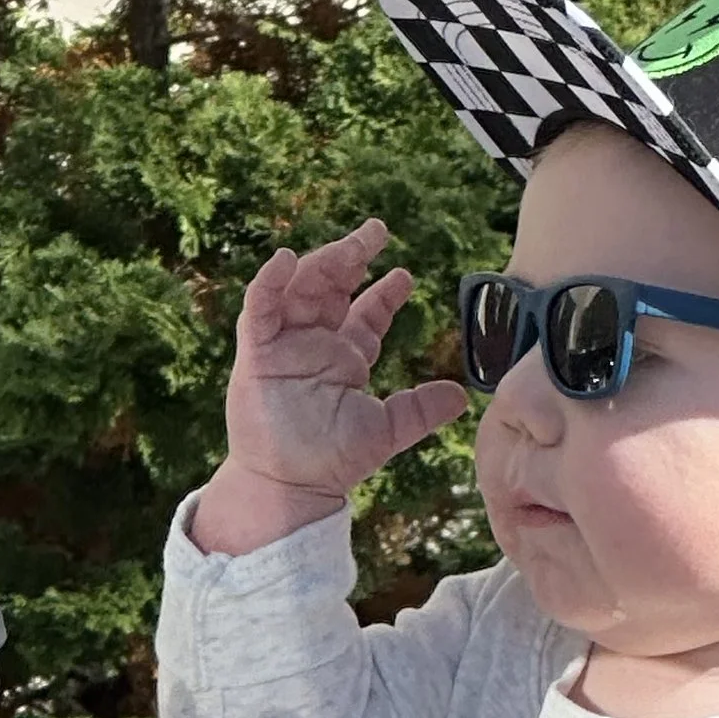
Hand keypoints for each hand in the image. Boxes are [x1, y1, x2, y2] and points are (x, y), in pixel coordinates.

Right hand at [195, 220, 467, 555]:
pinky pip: (259, 310)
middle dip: (353, 257)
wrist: (291, 486)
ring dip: (323, 263)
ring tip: (349, 245)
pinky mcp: (257, 354)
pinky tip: (285, 260)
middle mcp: (315, 345)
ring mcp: (284, 346)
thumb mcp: (387, 429)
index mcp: (344, 358)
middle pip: (333, 288)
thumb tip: (462, 396)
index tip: (404, 273)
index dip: (385, 293)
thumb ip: (420, 409)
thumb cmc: (332, 460)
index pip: (366, 314)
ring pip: (301, 290)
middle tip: (377, 231)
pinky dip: (269, 283)